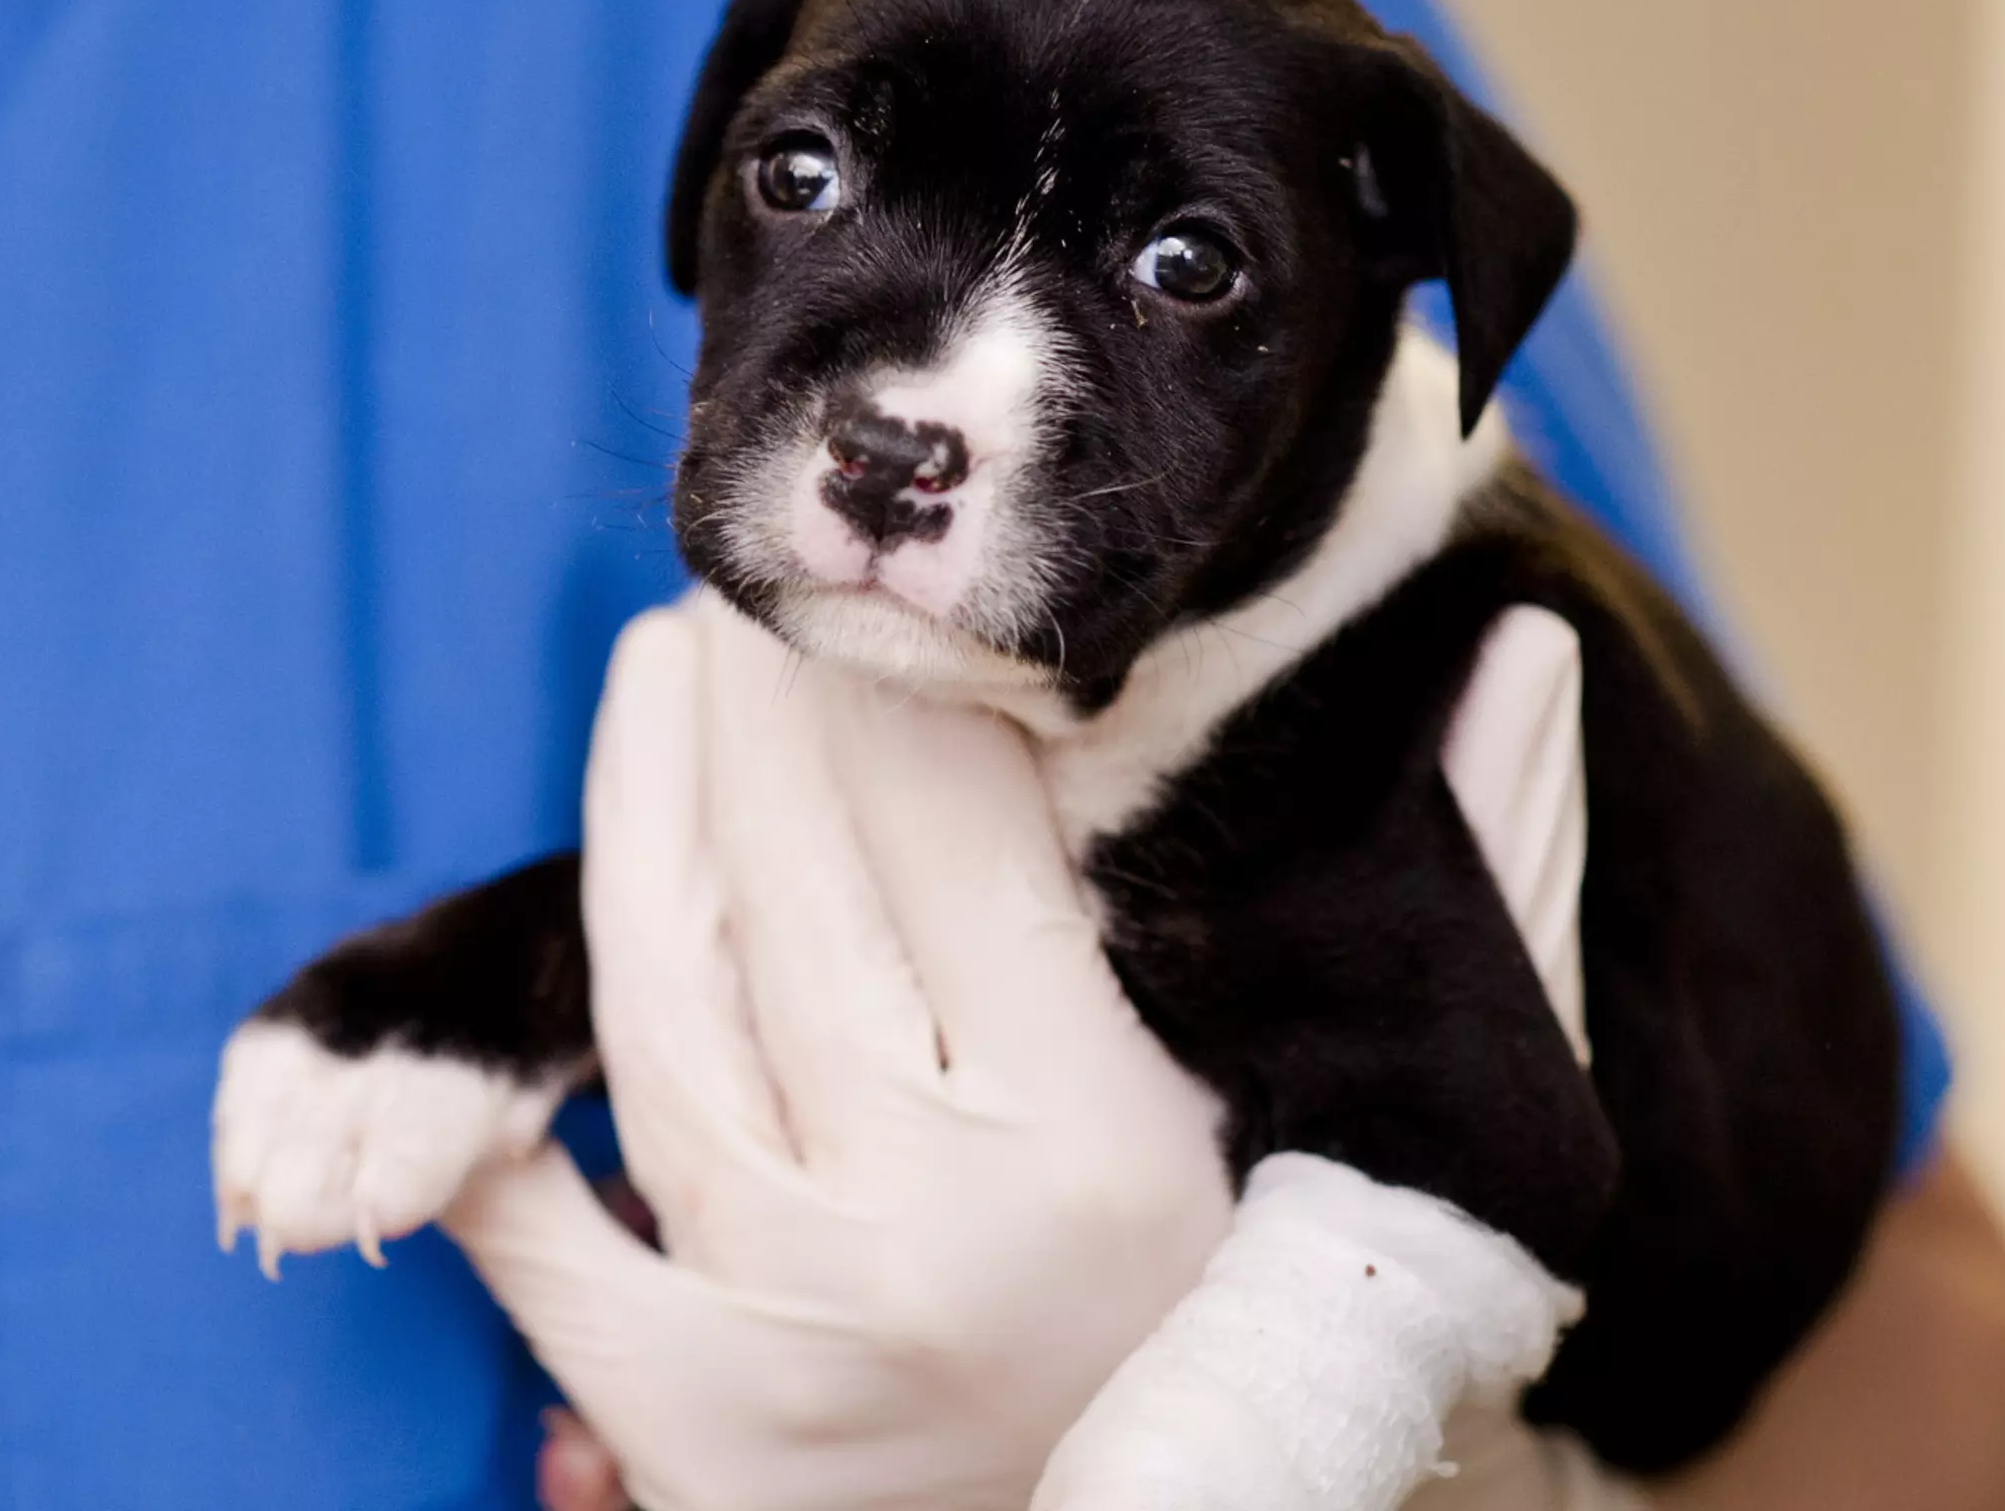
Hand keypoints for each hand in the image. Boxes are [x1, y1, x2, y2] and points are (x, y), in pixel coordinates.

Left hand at [463, 593, 1639, 1510]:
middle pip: (785, 884)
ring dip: (632, 814)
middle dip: (755, 700)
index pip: (956, 827)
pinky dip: (497, 1118)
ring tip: (658, 681)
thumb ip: (1477, 894)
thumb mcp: (1412, 1142)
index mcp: (1107, 1153)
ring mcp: (781, 1328)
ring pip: (654, 1004)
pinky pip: (539, 1231)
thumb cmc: (1289, 1331)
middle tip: (745, 586)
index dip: (902, 672)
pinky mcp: (681, 1425)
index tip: (884, 579)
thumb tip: (1508, 645)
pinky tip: (505, 993)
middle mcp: (929, 1233)